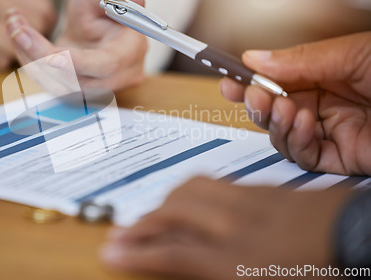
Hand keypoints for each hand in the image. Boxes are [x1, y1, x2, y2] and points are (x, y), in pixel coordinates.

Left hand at [5, 0, 146, 90]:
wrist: (94, 29)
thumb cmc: (101, 10)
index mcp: (131, 52)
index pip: (107, 65)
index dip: (78, 63)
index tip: (49, 55)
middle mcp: (118, 77)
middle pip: (78, 79)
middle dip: (41, 57)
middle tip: (17, 28)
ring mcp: (97, 89)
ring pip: (58, 85)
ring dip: (30, 58)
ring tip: (15, 26)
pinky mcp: (76, 93)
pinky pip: (49, 84)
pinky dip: (30, 62)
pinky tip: (19, 38)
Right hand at [100, 177, 351, 278]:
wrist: (359, 236)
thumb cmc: (315, 271)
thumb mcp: (255, 279)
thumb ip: (213, 269)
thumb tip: (184, 260)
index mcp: (239, 261)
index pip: (172, 255)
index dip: (137, 254)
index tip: (109, 252)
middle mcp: (238, 226)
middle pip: (175, 213)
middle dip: (144, 223)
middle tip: (123, 232)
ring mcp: (251, 202)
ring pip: (193, 191)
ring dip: (165, 202)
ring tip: (152, 214)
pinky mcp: (264, 189)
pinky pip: (217, 184)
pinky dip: (193, 192)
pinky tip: (191, 200)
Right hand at [219, 33, 370, 174]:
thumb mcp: (352, 54)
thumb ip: (302, 59)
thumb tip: (254, 58)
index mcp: (326, 74)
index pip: (277, 80)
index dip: (249, 81)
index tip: (228, 81)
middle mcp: (325, 104)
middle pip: (272, 110)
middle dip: (257, 104)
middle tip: (253, 96)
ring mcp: (331, 132)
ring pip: (282, 135)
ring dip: (275, 123)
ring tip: (283, 108)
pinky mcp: (341, 159)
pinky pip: (305, 157)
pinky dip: (296, 143)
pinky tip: (304, 124)